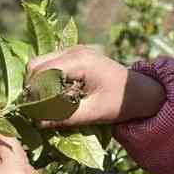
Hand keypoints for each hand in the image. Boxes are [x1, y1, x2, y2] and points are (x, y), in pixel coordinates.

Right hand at [26, 45, 165, 126]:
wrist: (142, 91)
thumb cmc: (121, 102)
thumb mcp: (94, 113)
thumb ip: (64, 117)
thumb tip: (37, 123)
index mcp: (79, 61)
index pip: (41, 73)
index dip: (33, 93)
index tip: (33, 114)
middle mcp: (73, 50)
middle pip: (35, 64)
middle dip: (31, 87)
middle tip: (35, 110)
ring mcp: (72, 50)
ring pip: (39, 63)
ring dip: (37, 83)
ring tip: (43, 104)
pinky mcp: (73, 55)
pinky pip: (49, 64)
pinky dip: (45, 80)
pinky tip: (53, 96)